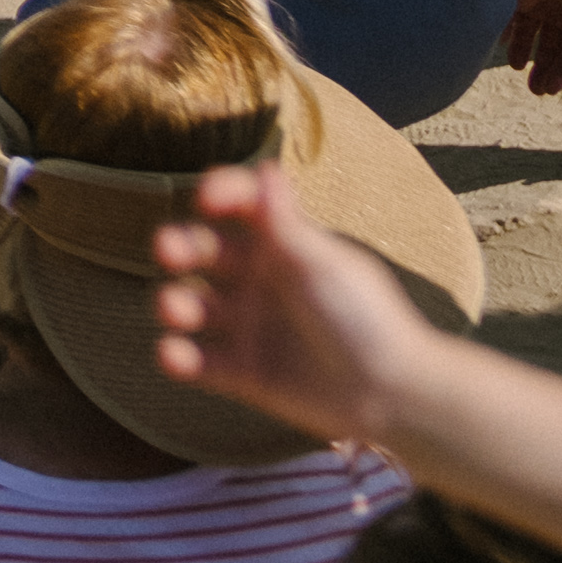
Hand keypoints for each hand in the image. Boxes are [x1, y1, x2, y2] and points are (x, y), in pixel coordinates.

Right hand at [145, 163, 423, 447]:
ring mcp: (249, 326)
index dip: (223, 193)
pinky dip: (178, 358)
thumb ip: (287, 224)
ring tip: (174, 308)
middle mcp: (260, 279)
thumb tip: (266, 167)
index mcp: (285, 245)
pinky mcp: (243, 372)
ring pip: (192, 304)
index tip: (206, 199)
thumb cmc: (367, 318)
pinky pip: (199, 361)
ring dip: (174, 302)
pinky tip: (173, 355)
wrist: (394, 395)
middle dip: (179, 245)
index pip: (244, 204)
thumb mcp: (325, 265)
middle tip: (167, 251)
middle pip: (203, 250)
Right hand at [506, 0, 561, 95]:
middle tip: (536, 92)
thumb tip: (493, 43)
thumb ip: (501, 24)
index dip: (522, 52)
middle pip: (550, 46)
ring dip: (560, 70)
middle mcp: (554, 11)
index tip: (516, 68)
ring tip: (549, 89)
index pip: (528, 34)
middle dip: (543, 69)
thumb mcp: (505, 1)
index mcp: (532, 3)